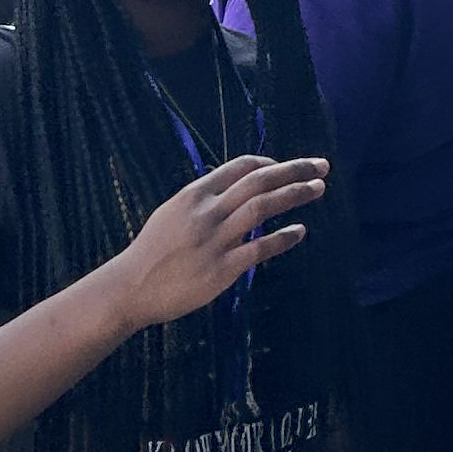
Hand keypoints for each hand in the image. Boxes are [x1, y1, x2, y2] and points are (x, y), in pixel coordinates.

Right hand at [104, 155, 327, 330]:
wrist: (130, 288)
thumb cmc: (153, 252)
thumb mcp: (173, 213)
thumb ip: (203, 200)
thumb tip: (232, 188)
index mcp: (194, 194)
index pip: (240, 167)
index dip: (269, 163)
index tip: (286, 166)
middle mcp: (207, 212)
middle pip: (259, 181)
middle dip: (295, 169)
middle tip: (322, 165)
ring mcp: (215, 240)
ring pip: (263, 207)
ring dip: (295, 194)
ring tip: (318, 188)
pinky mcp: (222, 269)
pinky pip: (260, 248)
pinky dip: (284, 238)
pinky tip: (300, 231)